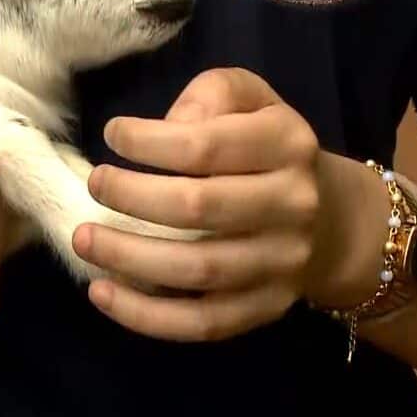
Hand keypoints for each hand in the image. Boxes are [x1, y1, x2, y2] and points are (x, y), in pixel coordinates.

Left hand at [73, 68, 322, 341]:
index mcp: (285, 145)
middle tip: (93, 185)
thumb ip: (212, 94)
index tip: (111, 136)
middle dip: (132, 197)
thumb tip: (168, 124)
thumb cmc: (266, 149)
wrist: (333, 220)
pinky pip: (202, 322)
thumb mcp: (250, 99)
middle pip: (199, 207)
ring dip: (129, 257)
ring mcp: (281, 264)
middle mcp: (291, 205)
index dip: (149, 142)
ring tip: (83, 239)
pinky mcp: (266, 308)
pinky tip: (102, 293)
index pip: (207, 145)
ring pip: (198, 269)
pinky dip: (146, 316)